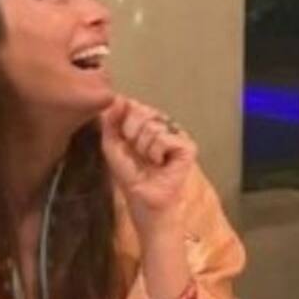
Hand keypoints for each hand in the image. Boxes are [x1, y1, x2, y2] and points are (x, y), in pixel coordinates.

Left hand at [100, 96, 195, 224]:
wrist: (145, 200)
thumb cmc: (131, 176)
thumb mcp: (112, 146)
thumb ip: (111, 121)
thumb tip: (117, 98)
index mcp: (146, 122)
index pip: (132, 104)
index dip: (123, 121)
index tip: (125, 140)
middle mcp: (163, 124)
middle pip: (142, 110)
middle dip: (132, 134)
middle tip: (138, 153)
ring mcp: (177, 134)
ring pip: (152, 126)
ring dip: (144, 148)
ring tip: (150, 161)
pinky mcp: (187, 146)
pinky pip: (164, 138)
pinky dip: (156, 153)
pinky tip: (161, 164)